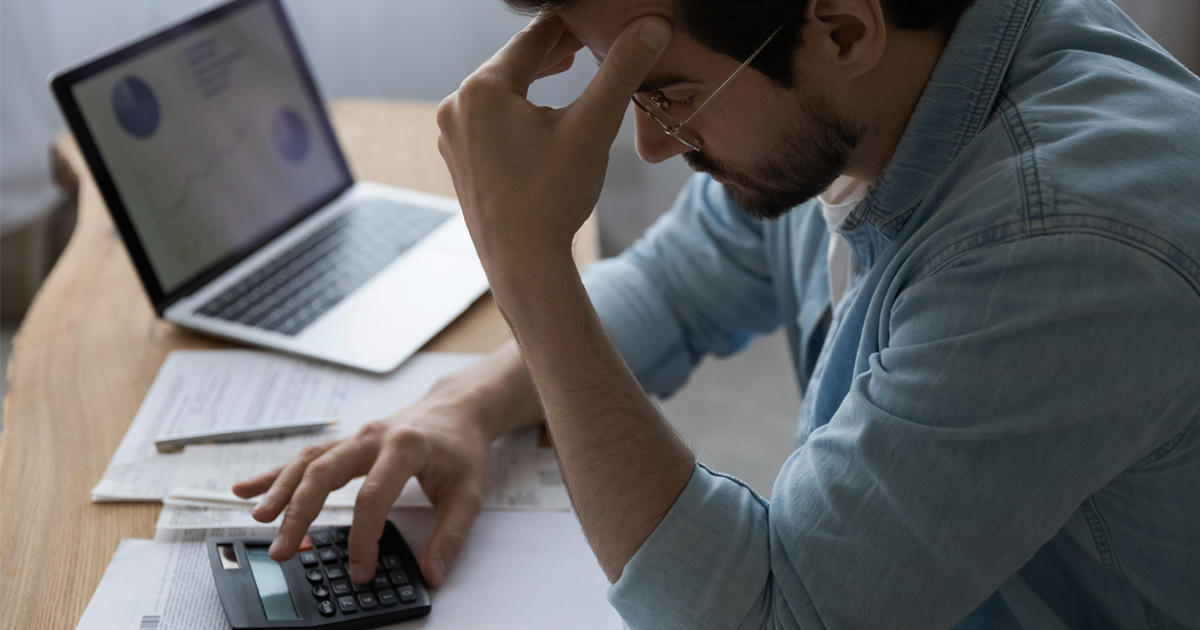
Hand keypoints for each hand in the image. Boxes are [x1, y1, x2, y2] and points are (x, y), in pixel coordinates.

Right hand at [231, 383, 491, 586]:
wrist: (457, 409)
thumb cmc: (461, 448)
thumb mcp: (470, 492)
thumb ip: (451, 534)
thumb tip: (432, 572)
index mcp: (405, 446)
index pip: (373, 496)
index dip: (363, 537)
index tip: (360, 570)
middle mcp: (373, 437)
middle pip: (324, 472)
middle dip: (299, 512)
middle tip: (283, 549)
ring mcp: (356, 438)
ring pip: (308, 462)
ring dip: (280, 491)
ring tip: (258, 521)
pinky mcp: (346, 443)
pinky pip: (305, 457)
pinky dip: (275, 474)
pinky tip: (246, 489)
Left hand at [436, 14, 671, 287]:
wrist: (523, 264)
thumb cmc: (554, 199)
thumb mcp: (593, 127)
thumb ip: (622, 71)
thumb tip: (653, 26)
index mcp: (483, 88)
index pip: (535, 38)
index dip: (573, 26)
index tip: (600, 22)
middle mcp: (457, 105)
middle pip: (514, 61)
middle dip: (555, 50)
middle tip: (590, 40)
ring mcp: (453, 133)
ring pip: (501, 89)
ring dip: (536, 77)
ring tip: (569, 66)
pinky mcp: (458, 156)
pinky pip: (491, 117)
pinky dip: (518, 107)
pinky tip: (541, 114)